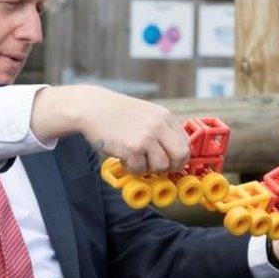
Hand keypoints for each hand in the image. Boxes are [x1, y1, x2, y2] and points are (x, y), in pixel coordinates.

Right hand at [33, 85, 189, 174]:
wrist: (92, 108)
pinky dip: (132, 168)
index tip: (168, 160)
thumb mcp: (146, 113)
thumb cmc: (117, 113)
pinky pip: (140, 170)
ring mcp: (146, 137)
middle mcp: (158, 126)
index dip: (178, 156)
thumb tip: (175, 154)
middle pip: (181, 156)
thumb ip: (161, 129)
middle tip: (157, 166)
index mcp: (164, 116)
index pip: (185, 143)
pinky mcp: (132, 149)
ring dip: (148, 168)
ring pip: (161, 166)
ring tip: (135, 159)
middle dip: (172, 166)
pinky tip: (123, 158)